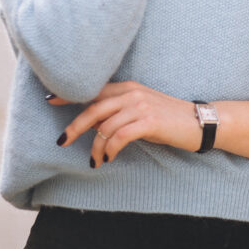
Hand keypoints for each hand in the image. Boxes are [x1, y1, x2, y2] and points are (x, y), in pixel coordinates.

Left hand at [49, 81, 201, 166]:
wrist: (198, 122)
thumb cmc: (168, 120)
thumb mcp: (141, 111)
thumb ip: (118, 113)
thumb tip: (93, 125)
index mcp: (128, 87)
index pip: (94, 89)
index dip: (71, 95)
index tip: (50, 99)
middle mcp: (132, 93)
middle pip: (94, 108)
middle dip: (75, 126)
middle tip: (61, 141)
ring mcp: (140, 106)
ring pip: (105, 126)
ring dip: (95, 147)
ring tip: (94, 161)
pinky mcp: (149, 121)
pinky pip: (119, 136)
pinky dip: (109, 149)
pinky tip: (108, 159)